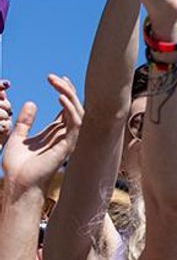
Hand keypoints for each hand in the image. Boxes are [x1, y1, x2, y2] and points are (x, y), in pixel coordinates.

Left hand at [1, 75, 84, 195]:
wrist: (18, 183)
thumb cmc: (17, 166)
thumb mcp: (17, 136)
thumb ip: (24, 121)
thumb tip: (31, 103)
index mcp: (54, 134)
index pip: (65, 109)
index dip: (64, 93)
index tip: (57, 78)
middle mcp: (64, 136)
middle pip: (73, 108)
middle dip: (67, 90)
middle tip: (53, 76)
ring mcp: (67, 140)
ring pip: (77, 112)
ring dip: (69, 95)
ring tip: (56, 83)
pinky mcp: (67, 145)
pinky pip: (75, 124)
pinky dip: (69, 109)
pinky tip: (60, 97)